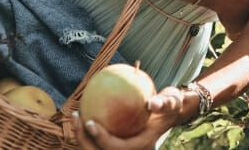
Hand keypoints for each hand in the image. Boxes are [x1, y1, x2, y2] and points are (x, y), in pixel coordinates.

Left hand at [72, 87, 186, 149]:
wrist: (167, 113)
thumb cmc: (169, 106)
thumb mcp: (172, 102)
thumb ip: (165, 103)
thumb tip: (152, 103)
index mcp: (140, 147)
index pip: (116, 149)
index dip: (101, 139)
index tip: (90, 122)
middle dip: (84, 140)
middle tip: (77, 116)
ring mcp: (122, 148)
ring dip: (81, 137)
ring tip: (76, 115)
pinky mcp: (115, 143)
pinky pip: (96, 141)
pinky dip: (87, 131)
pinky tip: (82, 113)